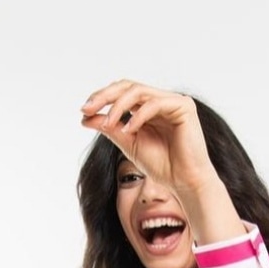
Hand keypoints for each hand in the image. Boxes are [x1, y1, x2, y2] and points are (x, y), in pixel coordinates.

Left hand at [80, 80, 217, 198]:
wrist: (184, 181)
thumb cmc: (162, 166)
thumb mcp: (129, 144)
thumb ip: (110, 129)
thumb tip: (85, 117)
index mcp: (148, 108)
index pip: (122, 93)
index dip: (102, 98)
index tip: (84, 111)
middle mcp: (160, 100)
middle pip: (127, 86)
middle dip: (105, 96)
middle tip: (87, 108)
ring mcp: (172, 101)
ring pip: (139, 91)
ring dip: (118, 106)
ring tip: (108, 123)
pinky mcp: (183, 106)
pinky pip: (154, 103)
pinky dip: (138, 115)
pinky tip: (128, 129)